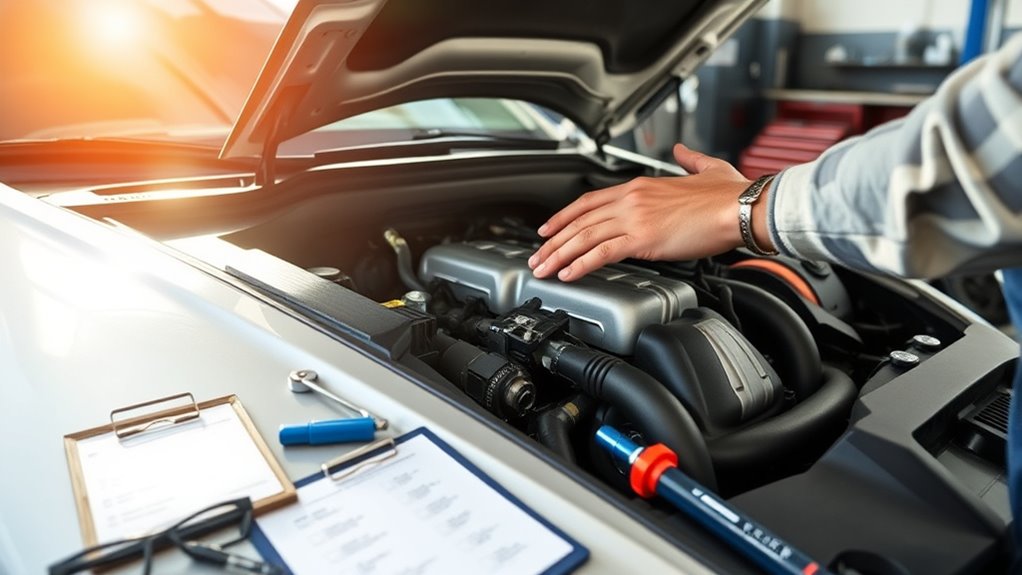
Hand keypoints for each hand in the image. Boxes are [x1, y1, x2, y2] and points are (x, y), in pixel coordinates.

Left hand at [529, 144, 770, 280]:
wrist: (740, 206)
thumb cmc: (729, 193)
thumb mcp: (705, 167)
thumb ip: (688, 159)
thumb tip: (681, 151)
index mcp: (640, 186)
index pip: (590, 200)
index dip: (565, 215)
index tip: (549, 227)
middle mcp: (631, 200)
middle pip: (579, 220)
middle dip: (553, 239)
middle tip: (537, 256)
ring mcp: (635, 218)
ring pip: (584, 237)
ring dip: (558, 254)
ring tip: (543, 269)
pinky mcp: (643, 239)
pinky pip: (602, 253)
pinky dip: (580, 264)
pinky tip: (567, 273)